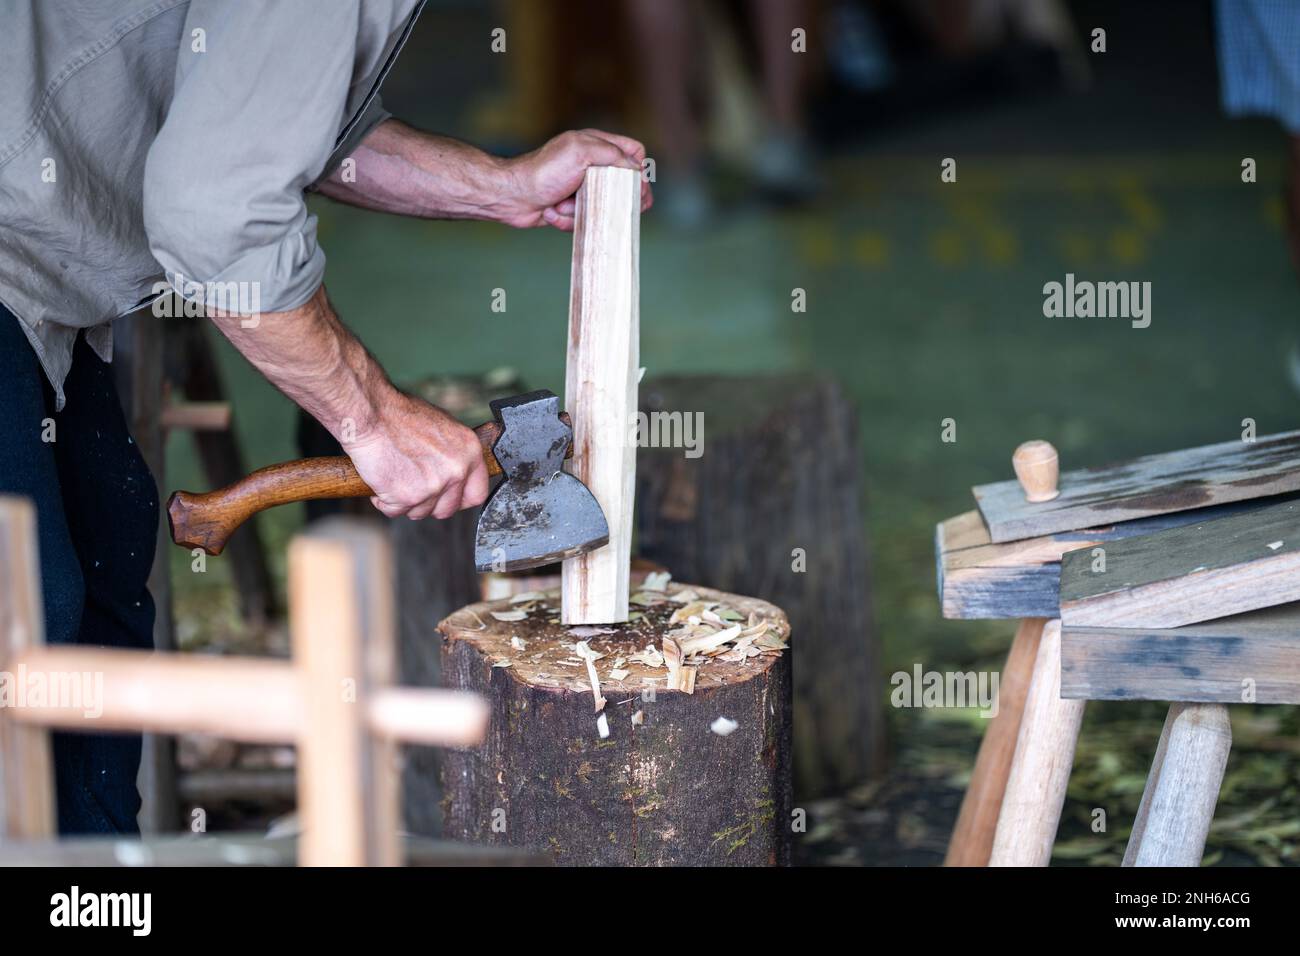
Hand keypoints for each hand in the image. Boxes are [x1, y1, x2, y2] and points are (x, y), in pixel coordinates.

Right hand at [342, 389, 488, 519]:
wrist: (372, 416)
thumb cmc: (400, 416)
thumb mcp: (442, 427)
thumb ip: (455, 454)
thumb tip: (457, 473)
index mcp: (470, 452)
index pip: (477, 494)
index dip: (460, 499)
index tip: (447, 498)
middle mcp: (456, 470)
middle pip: (447, 509)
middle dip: (429, 503)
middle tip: (413, 487)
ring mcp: (433, 486)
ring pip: (420, 512)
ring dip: (405, 502)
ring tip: (395, 476)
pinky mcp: (407, 497)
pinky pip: (395, 511)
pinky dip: (384, 501)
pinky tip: (381, 480)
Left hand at [499, 129, 653, 229]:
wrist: (513, 196)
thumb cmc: (544, 171)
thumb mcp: (581, 152)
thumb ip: (613, 155)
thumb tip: (636, 170)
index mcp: (596, 145)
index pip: (633, 152)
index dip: (639, 169)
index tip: (634, 186)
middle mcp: (592, 165)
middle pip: (623, 184)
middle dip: (613, 198)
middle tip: (609, 205)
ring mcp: (582, 187)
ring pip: (605, 206)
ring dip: (584, 209)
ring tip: (564, 204)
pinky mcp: (573, 208)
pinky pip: (586, 219)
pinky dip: (569, 220)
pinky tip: (553, 212)